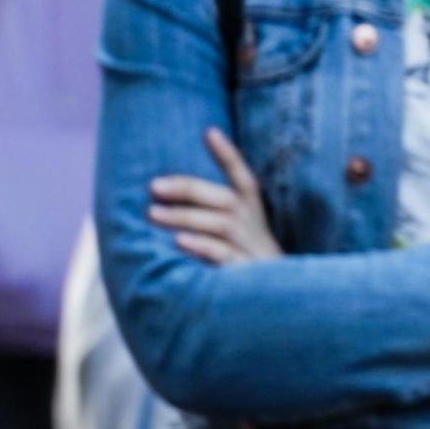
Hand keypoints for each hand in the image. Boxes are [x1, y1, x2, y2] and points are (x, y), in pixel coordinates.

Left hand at [149, 128, 281, 265]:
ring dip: (185, 217)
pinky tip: (179, 242)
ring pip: (220, 224)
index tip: (209, 131)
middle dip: (189, 190)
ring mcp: (250, 246)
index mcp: (252, 209)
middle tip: (154, 186)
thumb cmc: (246, 256)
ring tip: (153, 213)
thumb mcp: (240, 229)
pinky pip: (224, 255)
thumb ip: (211, 210)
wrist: (277, 297)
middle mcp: (252, 223)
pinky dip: (202, 247)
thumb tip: (165, 193)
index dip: (228, 154)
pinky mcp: (246, 271)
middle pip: (224, 199)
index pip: (242, 176)